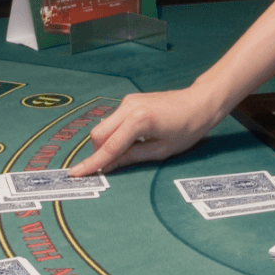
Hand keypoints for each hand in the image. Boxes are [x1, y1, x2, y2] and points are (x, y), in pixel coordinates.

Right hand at [68, 86, 220, 175]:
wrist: (200, 103)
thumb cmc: (187, 129)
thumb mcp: (161, 150)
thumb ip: (131, 158)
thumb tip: (108, 167)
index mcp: (138, 121)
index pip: (109, 147)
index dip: (92, 163)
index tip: (75, 174)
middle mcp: (128, 107)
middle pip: (98, 134)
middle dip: (99, 152)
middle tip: (113, 164)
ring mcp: (128, 101)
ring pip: (104, 126)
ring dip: (108, 142)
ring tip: (130, 150)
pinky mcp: (130, 100)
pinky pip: (114, 120)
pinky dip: (116, 133)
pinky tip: (133, 139)